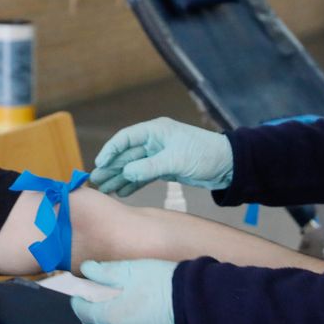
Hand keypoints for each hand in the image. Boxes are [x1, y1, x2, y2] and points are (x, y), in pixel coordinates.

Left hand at [70, 260, 179, 323]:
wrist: (196, 307)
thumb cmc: (162, 285)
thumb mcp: (131, 270)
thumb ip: (104, 271)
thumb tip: (86, 269)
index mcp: (108, 317)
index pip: (82, 311)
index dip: (79, 299)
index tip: (83, 290)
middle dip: (92, 313)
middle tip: (99, 297)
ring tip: (118, 307)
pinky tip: (136, 318)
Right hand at [89, 117, 233, 197]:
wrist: (228, 166)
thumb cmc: (204, 154)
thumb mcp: (175, 160)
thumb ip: (149, 167)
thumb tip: (125, 172)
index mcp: (155, 131)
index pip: (125, 138)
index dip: (110, 150)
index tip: (99, 164)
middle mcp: (154, 141)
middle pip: (126, 154)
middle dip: (111, 168)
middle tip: (95, 182)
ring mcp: (159, 155)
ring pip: (133, 167)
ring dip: (119, 178)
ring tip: (105, 191)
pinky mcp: (165, 168)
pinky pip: (143, 176)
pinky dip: (133, 184)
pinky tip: (122, 193)